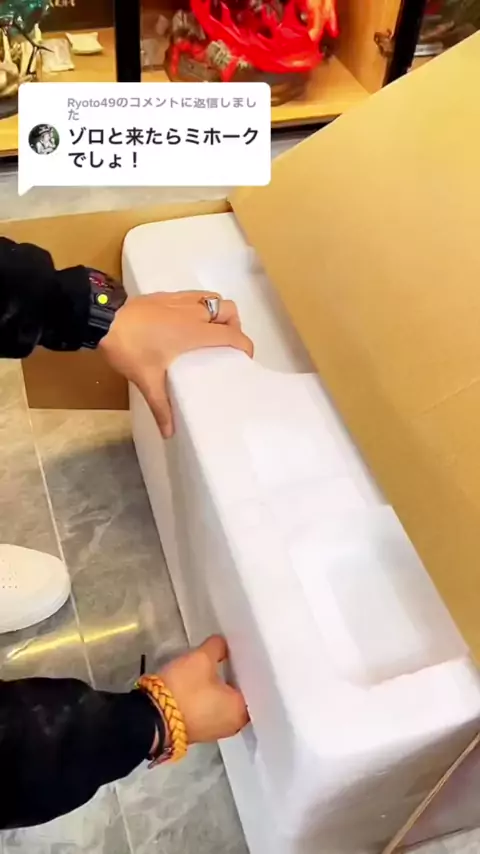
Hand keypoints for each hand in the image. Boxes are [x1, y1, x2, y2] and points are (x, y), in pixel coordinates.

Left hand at [100, 291, 253, 438]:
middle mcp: (193, 312)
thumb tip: (168, 433)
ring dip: (218, 312)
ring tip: (209, 332)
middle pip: (230, 310)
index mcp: (196, 332)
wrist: (103, 319)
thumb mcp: (147, 380)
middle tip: (225, 344)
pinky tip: (186, 322)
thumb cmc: (130, 348)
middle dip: (235, 325)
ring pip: (213, 298)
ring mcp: (179, 300)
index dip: (245, 346)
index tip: (244, 359)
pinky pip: (194, 295)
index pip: (233, 335)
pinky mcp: (166, 295)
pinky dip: (199, 306)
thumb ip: (161, 407)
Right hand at [159, 635, 248, 743]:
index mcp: (240, 711)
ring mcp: (215, 731)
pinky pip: (212, 711)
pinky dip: (211, 698)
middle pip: (240, 696)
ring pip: (225, 704)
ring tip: (220, 667)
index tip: (248, 656)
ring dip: (222, 689)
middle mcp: (233, 725)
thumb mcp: (201, 659)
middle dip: (237, 678)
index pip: (256, 687)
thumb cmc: (184, 688)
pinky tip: (206, 683)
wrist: (151, 718)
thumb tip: (222, 643)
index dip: (251, 669)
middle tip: (235, 658)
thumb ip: (217, 648)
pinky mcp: (198, 732)